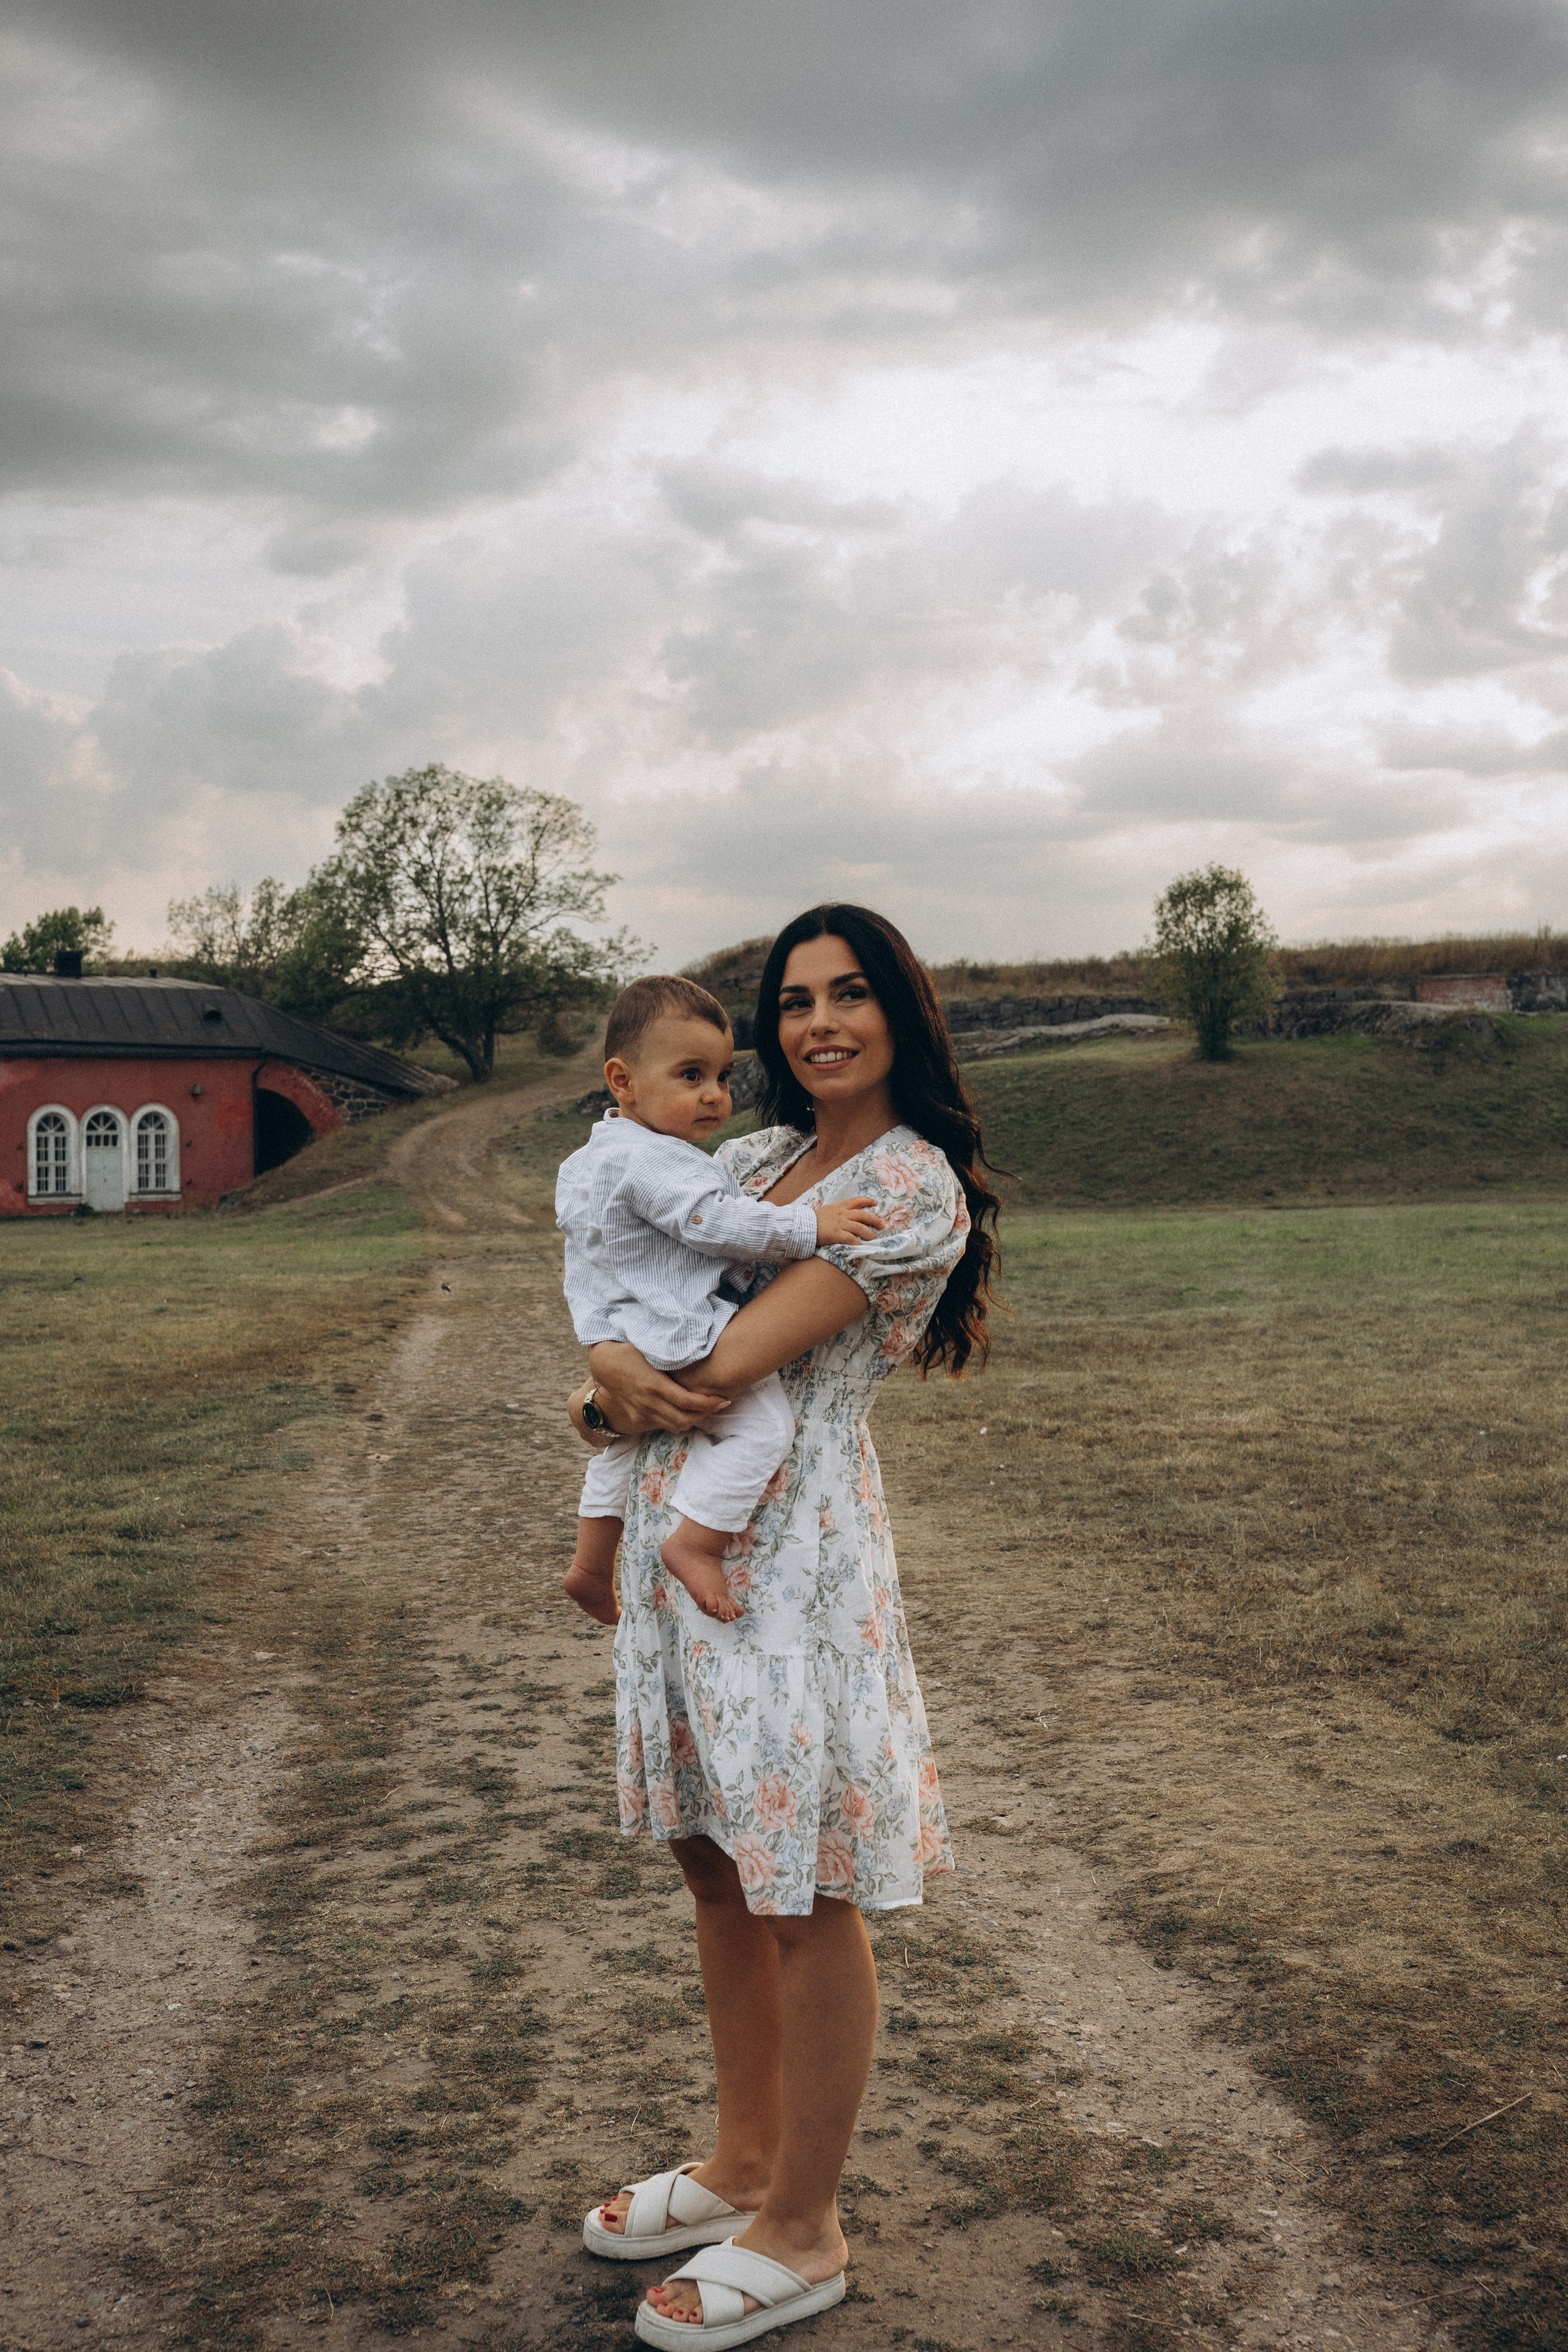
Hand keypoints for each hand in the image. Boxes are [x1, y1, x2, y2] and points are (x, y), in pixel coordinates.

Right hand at [586, 1341, 728, 1432]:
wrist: (604, 1365)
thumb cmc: (631, 1351)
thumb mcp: (651, 1348)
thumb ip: (673, 1352)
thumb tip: (700, 1346)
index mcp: (655, 1385)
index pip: (688, 1402)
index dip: (709, 1403)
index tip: (723, 1399)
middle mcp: (649, 1403)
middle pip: (685, 1419)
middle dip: (705, 1414)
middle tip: (718, 1404)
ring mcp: (642, 1413)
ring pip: (674, 1426)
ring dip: (692, 1420)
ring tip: (705, 1408)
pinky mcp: (637, 1419)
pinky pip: (662, 1426)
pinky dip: (676, 1421)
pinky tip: (685, 1411)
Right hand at [814, 1193, 882, 1247]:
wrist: (803, 1224)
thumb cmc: (813, 1219)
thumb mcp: (826, 1209)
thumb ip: (835, 1208)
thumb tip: (840, 1207)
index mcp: (839, 1207)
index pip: (856, 1201)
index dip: (867, 1201)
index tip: (875, 1203)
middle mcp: (842, 1214)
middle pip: (863, 1215)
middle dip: (874, 1220)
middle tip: (881, 1224)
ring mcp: (840, 1224)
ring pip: (860, 1227)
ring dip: (868, 1233)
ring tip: (873, 1238)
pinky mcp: (837, 1234)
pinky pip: (851, 1238)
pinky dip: (857, 1243)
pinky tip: (861, 1246)